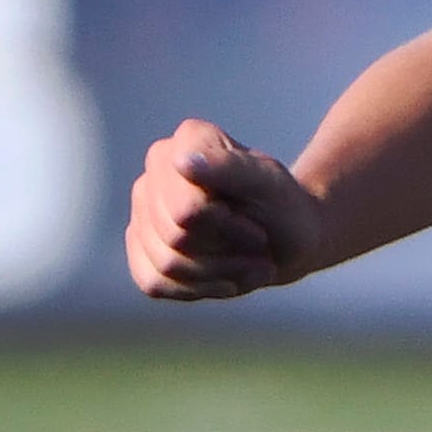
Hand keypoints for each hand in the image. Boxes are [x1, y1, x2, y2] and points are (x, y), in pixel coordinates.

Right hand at [124, 118, 322, 299]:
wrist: (291, 239)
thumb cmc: (283, 206)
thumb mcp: (270, 186)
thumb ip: (231, 168)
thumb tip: (181, 161)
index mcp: (188, 141)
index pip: (187, 210)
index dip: (228, 226)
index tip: (256, 220)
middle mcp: (156, 170)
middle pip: (175, 238)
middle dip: (226, 251)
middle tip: (256, 241)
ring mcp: (143, 208)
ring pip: (167, 265)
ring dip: (220, 273)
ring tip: (249, 261)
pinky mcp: (140, 246)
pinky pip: (154, 283)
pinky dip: (199, 289)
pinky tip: (226, 278)